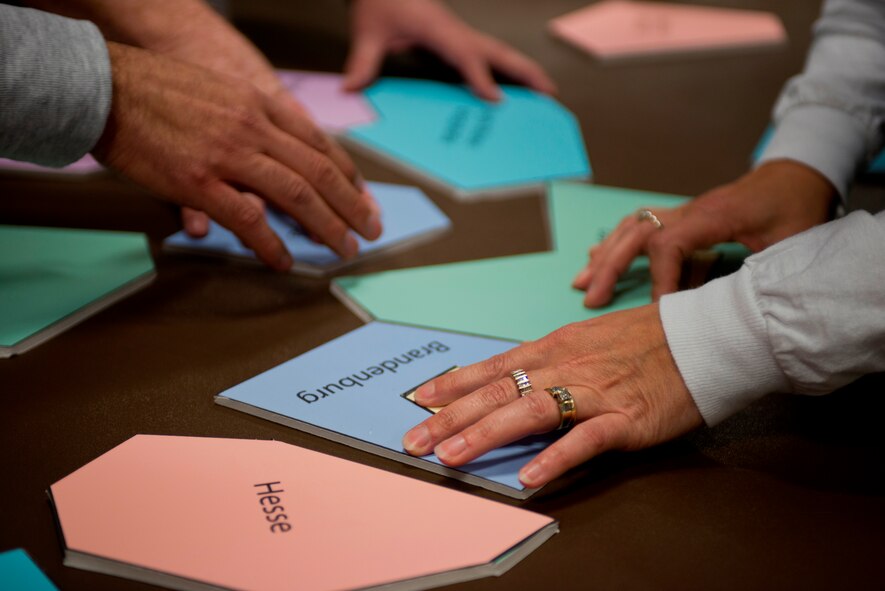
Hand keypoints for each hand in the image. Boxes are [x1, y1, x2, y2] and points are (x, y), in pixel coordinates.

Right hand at [93, 42, 380, 269]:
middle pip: (319, 171)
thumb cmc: (157, 89)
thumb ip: (253, 118)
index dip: (347, 173)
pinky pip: (248, 219)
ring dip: (327, 227)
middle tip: (371, 230)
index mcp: (260, 104)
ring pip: (296, 194)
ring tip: (345, 250)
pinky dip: (271, 243)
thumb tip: (276, 150)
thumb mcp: (220, 91)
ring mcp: (229, 155)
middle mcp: (253, 127)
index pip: (319, 142)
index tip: (363, 196)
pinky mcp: (200, 182)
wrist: (104, 87)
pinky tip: (285, 261)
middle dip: (352, 205)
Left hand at [344, 0, 556, 100]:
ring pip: (499, 53)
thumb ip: (362, 62)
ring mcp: (460, 34)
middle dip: (524, 72)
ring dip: (523, 70)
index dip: (480, 77)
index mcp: (438, 28)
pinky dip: (506, 70)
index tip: (495, 99)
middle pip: (498, 52)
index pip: (464, 55)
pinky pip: (487, 56)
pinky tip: (514, 87)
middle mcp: (455, 31)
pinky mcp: (457, 39)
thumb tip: (351, 88)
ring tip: (546, 92)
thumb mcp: (367, 31)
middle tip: (549, 93)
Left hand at [401, 304, 702, 487]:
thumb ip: (551, 360)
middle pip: (498, 392)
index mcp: (555, 348)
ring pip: (530, 412)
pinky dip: (556, 458)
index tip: (419, 400)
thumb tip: (514, 378)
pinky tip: (530, 478)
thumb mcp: (588, 339)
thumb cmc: (646, 339)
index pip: (493, 368)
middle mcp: (566, 367)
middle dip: (451, 417)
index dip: (453, 385)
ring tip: (451, 458)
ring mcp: (594, 393)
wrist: (703, 337)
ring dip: (485, 435)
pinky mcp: (626, 419)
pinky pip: (585, 440)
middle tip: (415, 441)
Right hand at [573, 160, 836, 306]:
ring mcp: (684, 210)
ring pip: (632, 227)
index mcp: (714, 215)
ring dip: (606, 255)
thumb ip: (761, 271)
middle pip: (636, 233)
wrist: (800, 174)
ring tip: (582, 281)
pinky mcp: (684, 216)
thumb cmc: (799, 206)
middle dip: (610, 267)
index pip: (669, 244)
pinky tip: (601, 258)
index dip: (660, 279)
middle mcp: (690, 210)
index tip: (660, 310)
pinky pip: (642, 226)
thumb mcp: (793, 241)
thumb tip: (731, 308)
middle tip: (591, 299)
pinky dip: (618, 244)